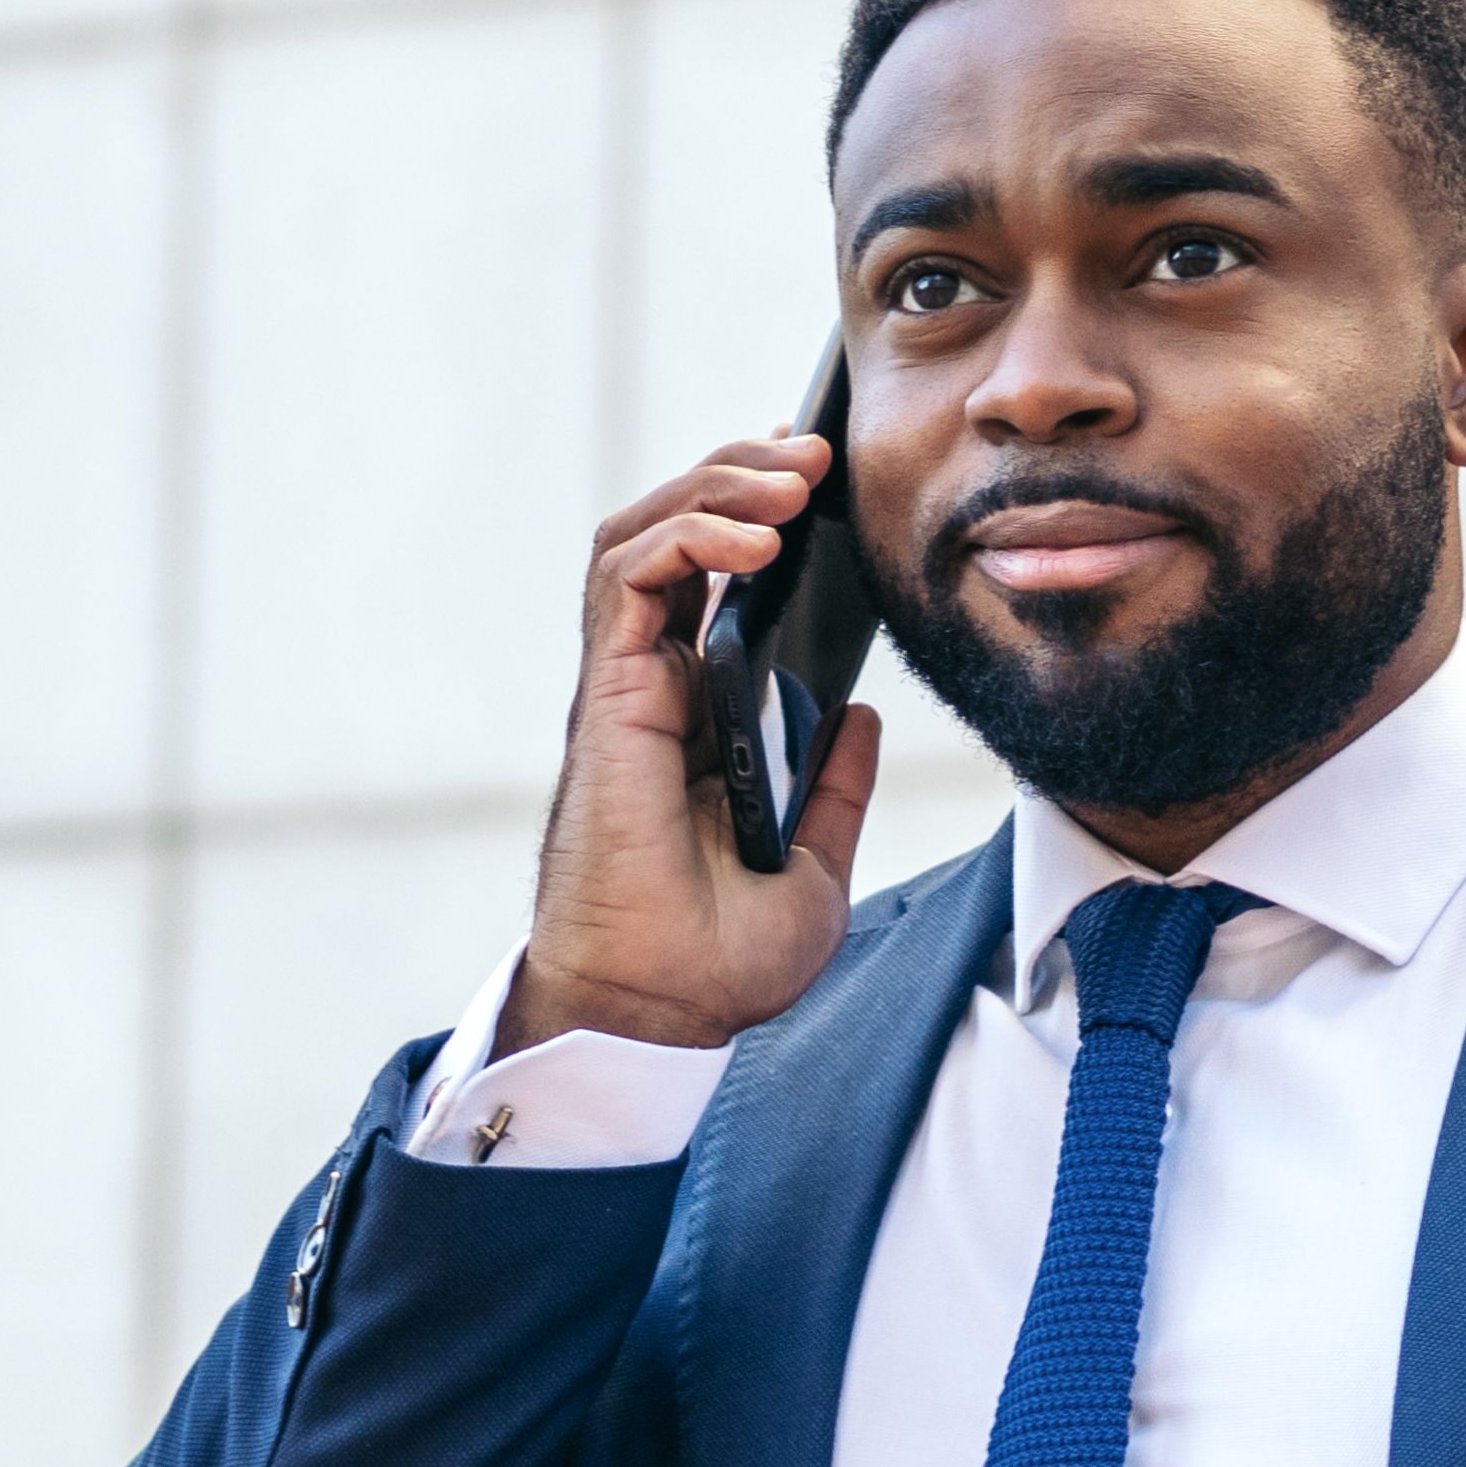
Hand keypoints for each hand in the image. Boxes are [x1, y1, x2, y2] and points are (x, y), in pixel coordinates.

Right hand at [499, 433, 884, 1054]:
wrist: (660, 1013)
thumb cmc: (714, 964)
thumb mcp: (814, 867)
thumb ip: (834, 787)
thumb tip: (858, 712)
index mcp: (700, 718)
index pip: (716, 582)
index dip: (760, 516)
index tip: (823, 485)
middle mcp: (655, 689)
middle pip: (676, 533)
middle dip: (741, 472)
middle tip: (815, 453)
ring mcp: (625, 687)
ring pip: (643, 533)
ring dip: (714, 485)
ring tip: (789, 478)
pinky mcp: (607, 696)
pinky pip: (628, 577)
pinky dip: (688, 535)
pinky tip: (756, 539)